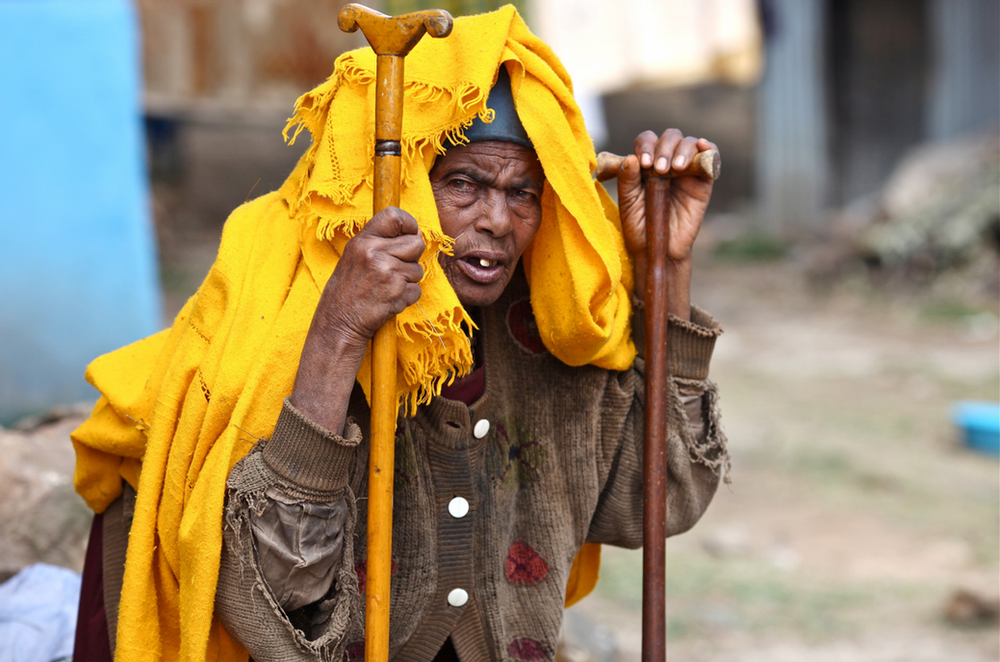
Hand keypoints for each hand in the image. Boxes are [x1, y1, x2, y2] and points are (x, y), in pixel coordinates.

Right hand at [312, 207, 424, 345]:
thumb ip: (381, 243)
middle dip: (412, 257)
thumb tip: (416, 235)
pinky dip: (407, 297)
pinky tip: (388, 300)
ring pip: (418, 269)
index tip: (410, 233)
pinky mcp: (397, 292)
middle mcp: (375, 253)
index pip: (394, 216)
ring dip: (407, 281)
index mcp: (363, 241)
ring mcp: (387, 272)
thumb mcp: (355, 257)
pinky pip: (416, 290)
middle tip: (394, 269)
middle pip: (416, 243)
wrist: (339, 322)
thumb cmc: (348, 290)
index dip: (409, 223)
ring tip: (386, 288)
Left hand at [616, 130, 717, 318]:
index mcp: (646, 164)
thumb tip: (631, 158)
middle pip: (670, 137)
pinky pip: (710, 157)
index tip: (644, 163)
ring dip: (682, 150)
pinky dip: (709, 147)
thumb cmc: (641, 227)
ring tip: (675, 169)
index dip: (646, 146)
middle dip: (664, 148)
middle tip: (659, 168)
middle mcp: (666, 162)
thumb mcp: (628, 204)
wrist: (661, 249)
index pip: (647, 140)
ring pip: (689, 143)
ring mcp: (686, 170)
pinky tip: (703, 146)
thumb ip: (627, 181)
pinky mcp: (703, 181)